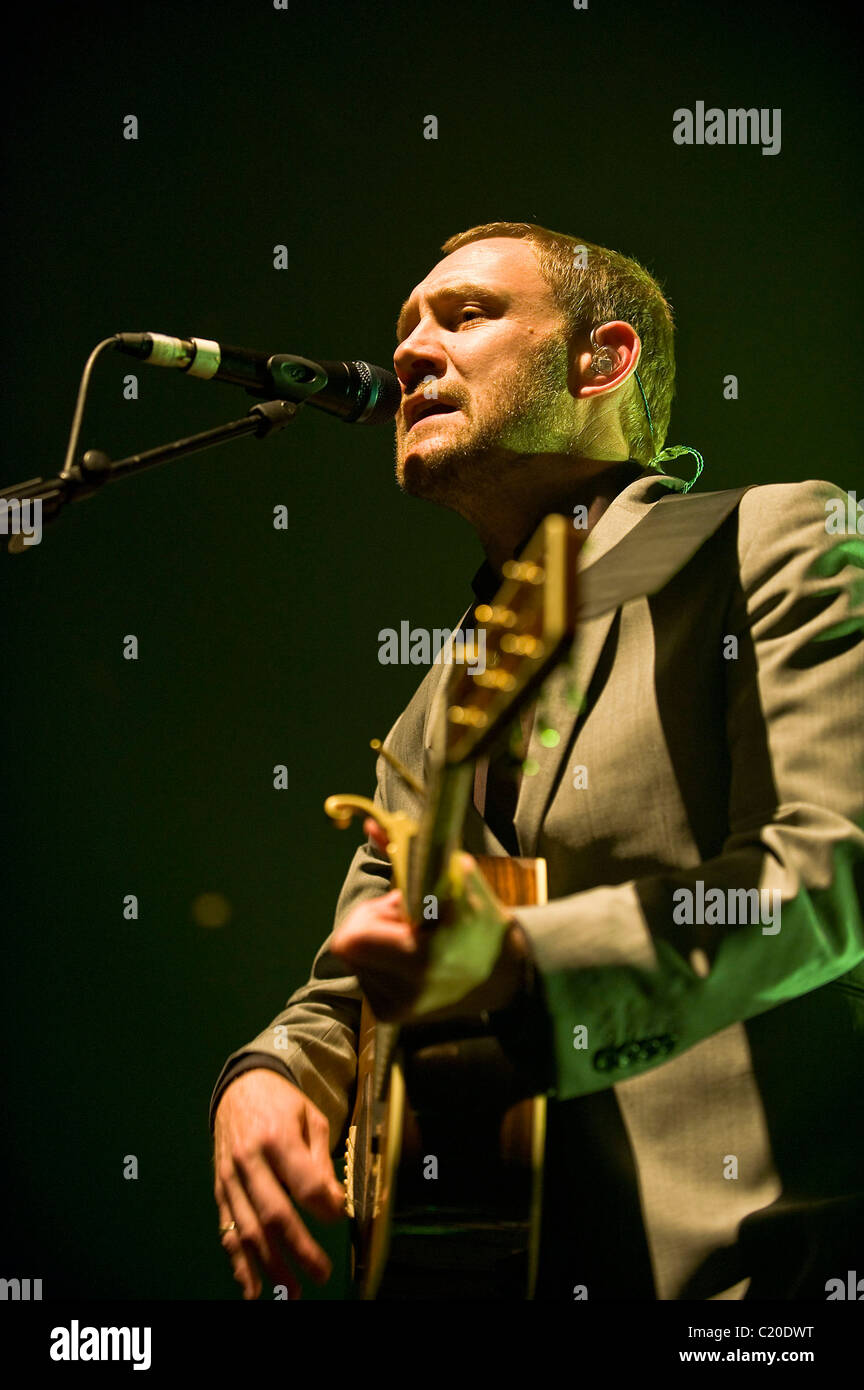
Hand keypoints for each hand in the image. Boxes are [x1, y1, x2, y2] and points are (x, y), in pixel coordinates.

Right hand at [213, 1068, 345, 1299]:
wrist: (239, 1088)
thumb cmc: (282, 1103)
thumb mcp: (311, 1118)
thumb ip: (321, 1161)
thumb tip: (334, 1204)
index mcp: (277, 1137)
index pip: (303, 1183)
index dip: (325, 1206)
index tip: (340, 1218)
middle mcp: (249, 1161)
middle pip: (274, 1214)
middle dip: (299, 1249)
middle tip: (322, 1273)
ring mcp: (230, 1178)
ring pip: (249, 1230)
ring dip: (269, 1267)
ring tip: (292, 1293)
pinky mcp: (220, 1191)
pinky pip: (228, 1231)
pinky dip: (239, 1263)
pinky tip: (252, 1288)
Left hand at [329, 818, 528, 1023]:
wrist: (504, 974)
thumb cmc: (481, 920)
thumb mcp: (457, 878)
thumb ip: (414, 852)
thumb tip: (371, 826)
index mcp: (422, 958)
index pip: (353, 936)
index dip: (372, 914)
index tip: (400, 906)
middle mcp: (406, 990)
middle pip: (348, 945)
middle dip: (371, 924)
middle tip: (404, 920)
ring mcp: (398, 1008)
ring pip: (355, 960)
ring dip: (377, 943)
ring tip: (412, 941)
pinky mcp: (391, 1016)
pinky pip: (365, 976)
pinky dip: (381, 963)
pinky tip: (410, 961)